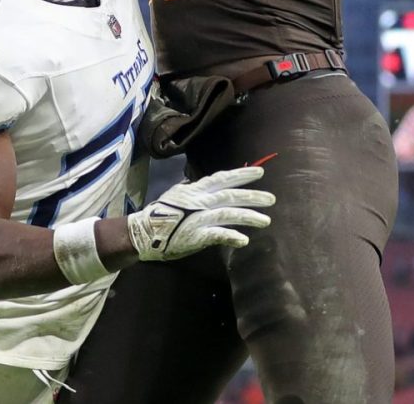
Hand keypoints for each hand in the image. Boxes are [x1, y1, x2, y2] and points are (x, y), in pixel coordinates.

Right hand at [127, 166, 272, 260]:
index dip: (241, 175)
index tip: (260, 172)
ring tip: (266, 220)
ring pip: (227, 213)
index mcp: (195, 190)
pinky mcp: (194, 236)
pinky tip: (244, 240)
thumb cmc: (159, 214)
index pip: (222, 178)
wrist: (142, 233)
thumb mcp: (175, 195)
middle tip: (272, 198)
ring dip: (248, 216)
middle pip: (229, 195)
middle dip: (252, 196)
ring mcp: (197, 218)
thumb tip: (200, 182)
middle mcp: (198, 201)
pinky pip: (216, 234)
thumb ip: (191, 190)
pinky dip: (231, 236)